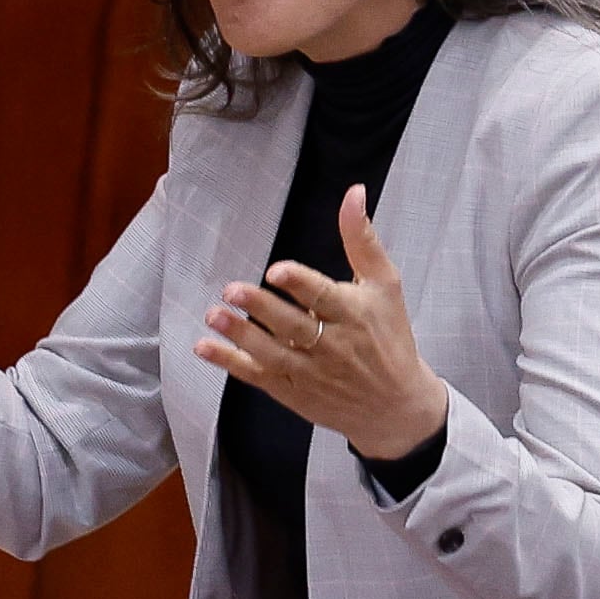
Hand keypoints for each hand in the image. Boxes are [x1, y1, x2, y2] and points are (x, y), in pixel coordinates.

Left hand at [192, 184, 447, 459]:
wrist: (395, 406)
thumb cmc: (389, 336)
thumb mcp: (384, 286)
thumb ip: (362, 240)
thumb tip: (353, 191)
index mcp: (355, 315)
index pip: (324, 297)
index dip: (300, 284)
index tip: (276, 270)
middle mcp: (332, 346)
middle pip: (293, 326)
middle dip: (262, 309)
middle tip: (232, 289)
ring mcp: (310, 372)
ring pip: (271, 354)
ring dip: (240, 336)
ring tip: (213, 315)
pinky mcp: (292, 393)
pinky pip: (257, 376)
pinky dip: (230, 363)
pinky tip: (203, 347)